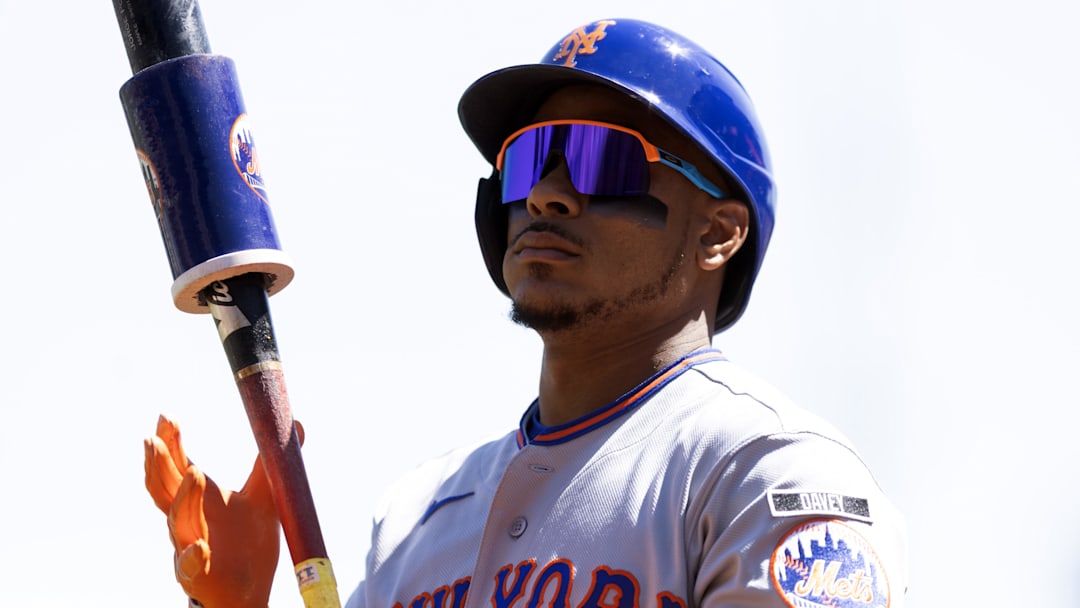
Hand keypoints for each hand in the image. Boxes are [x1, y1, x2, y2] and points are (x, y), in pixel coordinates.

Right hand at [144, 415, 303, 606]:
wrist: (251, 589)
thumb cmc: (248, 543)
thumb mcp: (264, 497)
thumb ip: (271, 464)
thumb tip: (297, 424)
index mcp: (201, 500)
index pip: (178, 467)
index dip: (170, 444)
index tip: (166, 416)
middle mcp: (187, 521)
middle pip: (163, 490)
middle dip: (159, 464)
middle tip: (154, 438)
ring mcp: (189, 547)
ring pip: (178, 522)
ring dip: (184, 498)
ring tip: (196, 472)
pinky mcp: (198, 576)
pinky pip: (190, 567)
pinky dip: (193, 556)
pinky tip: (201, 548)